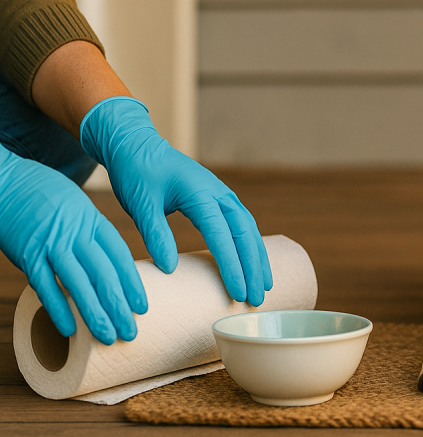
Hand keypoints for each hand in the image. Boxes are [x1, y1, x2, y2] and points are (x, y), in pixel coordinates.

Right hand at [0, 143, 146, 343]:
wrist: (8, 181)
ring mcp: (50, 244)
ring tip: (108, 336)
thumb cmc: (45, 194)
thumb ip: (91, 233)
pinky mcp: (27, 253)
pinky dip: (57, 307)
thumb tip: (107, 263)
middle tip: (131, 332)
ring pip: (78, 283)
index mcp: (92, 222)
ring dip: (94, 312)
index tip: (143, 307)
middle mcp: (75, 234)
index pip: (119, 256)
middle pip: (103, 274)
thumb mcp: (78, 206)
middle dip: (119, 305)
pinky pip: (44, 284)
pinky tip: (69, 328)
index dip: (132, 283)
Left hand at [80, 97, 271, 304]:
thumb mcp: (141, 204)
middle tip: (257, 299)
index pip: (222, 234)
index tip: (238, 291)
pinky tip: (255, 264)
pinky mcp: (220, 199)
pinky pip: (243, 224)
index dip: (231, 264)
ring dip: (258, 258)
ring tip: (265, 287)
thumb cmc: (136, 173)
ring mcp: (223, 194)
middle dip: (253, 267)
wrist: (137, 146)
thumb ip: (156, 234)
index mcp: (200, 193)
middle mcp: (219, 193)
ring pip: (249, 229)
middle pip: (244, 233)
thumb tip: (170, 269)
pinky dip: (252, 246)